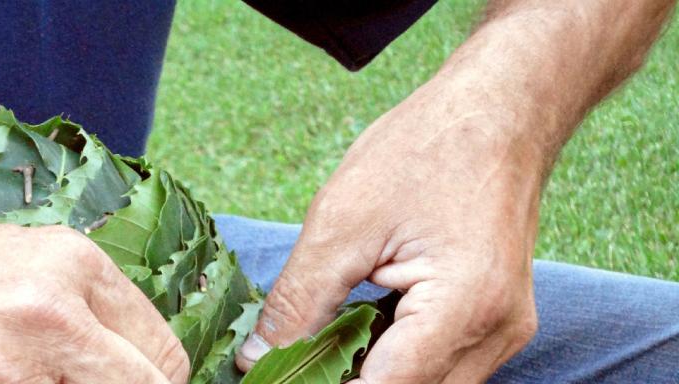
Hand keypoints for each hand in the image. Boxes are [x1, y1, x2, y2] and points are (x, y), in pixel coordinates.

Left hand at [235, 98, 540, 382]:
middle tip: (291, 362)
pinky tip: (355, 330)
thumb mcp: (341, 221)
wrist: (499, 111)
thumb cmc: (426, 149)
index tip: (276, 377)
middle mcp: (495, 332)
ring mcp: (502, 331)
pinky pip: (439, 365)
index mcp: (463, 306)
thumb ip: (298, 301)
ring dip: (370, 374)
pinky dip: (393, 358)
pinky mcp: (494, 322)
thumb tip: (256, 358)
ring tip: (319, 342)